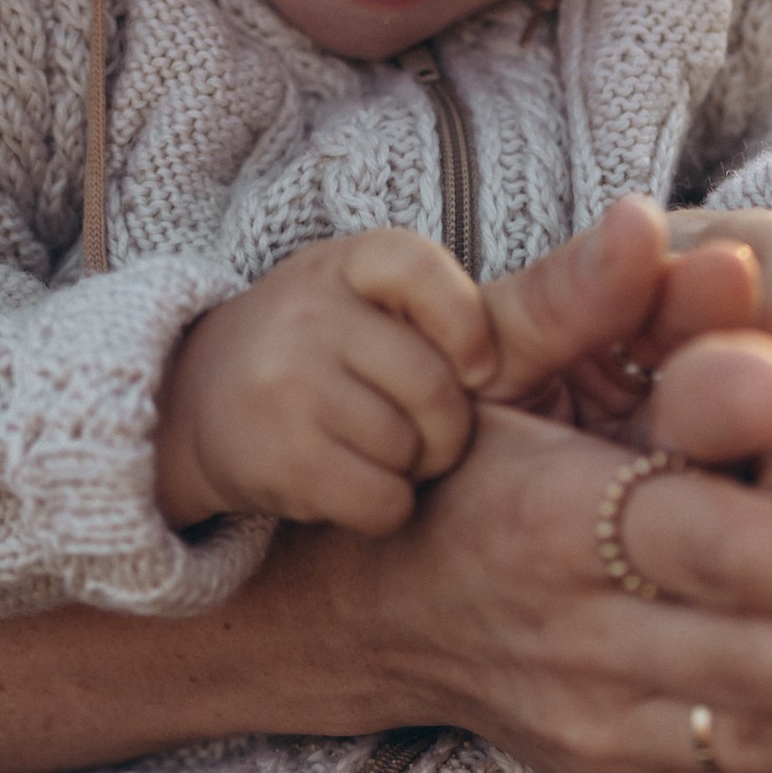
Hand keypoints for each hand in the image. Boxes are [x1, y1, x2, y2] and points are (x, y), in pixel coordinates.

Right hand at [0, 199, 771, 772]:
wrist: (348, 599)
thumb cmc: (456, 454)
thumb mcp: (491, 361)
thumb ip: (581, 297)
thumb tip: (646, 219)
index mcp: (552, 517)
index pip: (699, 544)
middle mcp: (567, 632)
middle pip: (742, 656)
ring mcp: (582, 719)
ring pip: (743, 743)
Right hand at [156, 232, 493, 536]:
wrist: (192, 399)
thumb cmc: (317, 349)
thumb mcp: (368, 299)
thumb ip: (451, 307)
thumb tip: (579, 294)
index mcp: (345, 264)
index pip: (421, 271)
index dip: (467, 328)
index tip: (476, 369)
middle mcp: (308, 314)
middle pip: (435, 387)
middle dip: (448, 430)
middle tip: (420, 434)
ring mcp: (286, 383)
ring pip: (409, 450)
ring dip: (409, 470)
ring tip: (368, 452)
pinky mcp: (278, 456)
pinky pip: (382, 501)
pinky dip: (383, 509)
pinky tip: (347, 485)